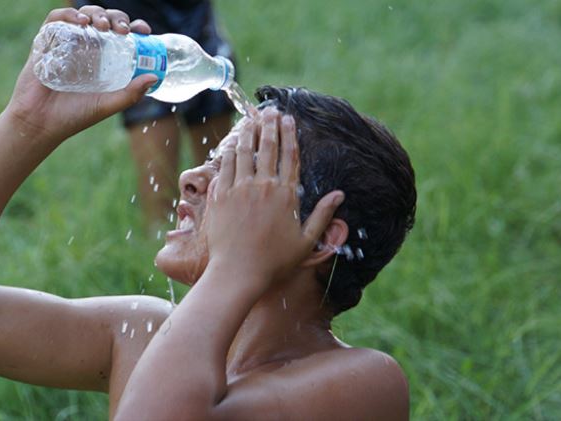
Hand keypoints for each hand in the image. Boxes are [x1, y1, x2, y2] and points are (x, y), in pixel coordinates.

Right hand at [5, 7, 157, 141]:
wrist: (42, 123)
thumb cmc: (74, 116)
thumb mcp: (108, 104)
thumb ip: (130, 94)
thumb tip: (154, 78)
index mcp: (103, 60)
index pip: (121, 35)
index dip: (133, 27)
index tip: (143, 30)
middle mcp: (87, 48)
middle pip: (105, 20)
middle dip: (117, 18)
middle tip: (122, 30)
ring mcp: (66, 43)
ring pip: (84, 15)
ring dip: (97, 14)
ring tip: (104, 26)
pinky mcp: (45, 42)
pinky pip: (55, 19)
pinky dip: (69, 14)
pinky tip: (81, 21)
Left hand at [204, 108, 343, 283]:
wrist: (238, 273)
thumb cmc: (275, 262)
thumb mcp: (307, 242)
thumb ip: (322, 215)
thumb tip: (340, 195)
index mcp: (286, 195)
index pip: (290, 156)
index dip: (290, 135)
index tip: (289, 120)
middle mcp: (263, 186)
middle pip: (268, 147)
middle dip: (270, 126)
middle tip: (270, 111)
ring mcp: (240, 189)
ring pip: (245, 152)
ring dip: (249, 133)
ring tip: (251, 120)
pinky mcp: (220, 196)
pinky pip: (225, 166)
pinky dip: (230, 151)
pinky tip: (232, 143)